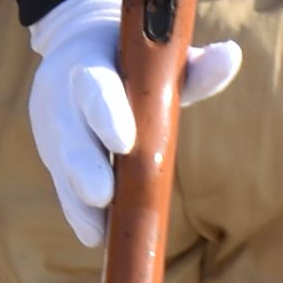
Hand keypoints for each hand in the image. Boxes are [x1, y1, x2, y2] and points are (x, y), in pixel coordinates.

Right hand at [24, 0, 240, 249]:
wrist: (78, 48)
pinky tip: (94, 234)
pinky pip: (61, 185)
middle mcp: (59, 92)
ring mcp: (50, 126)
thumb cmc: (132, 58)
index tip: (124, 143)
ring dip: (77, 199)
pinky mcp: (50, 153)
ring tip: (97, 230)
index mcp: (87, 59)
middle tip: (103, 195)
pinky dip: (77, 211)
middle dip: (84, 165)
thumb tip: (231, 56)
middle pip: (68, 132)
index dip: (106, 113)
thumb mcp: (158, 59)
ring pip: (60, 164)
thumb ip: (193, 65)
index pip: (93, 83)